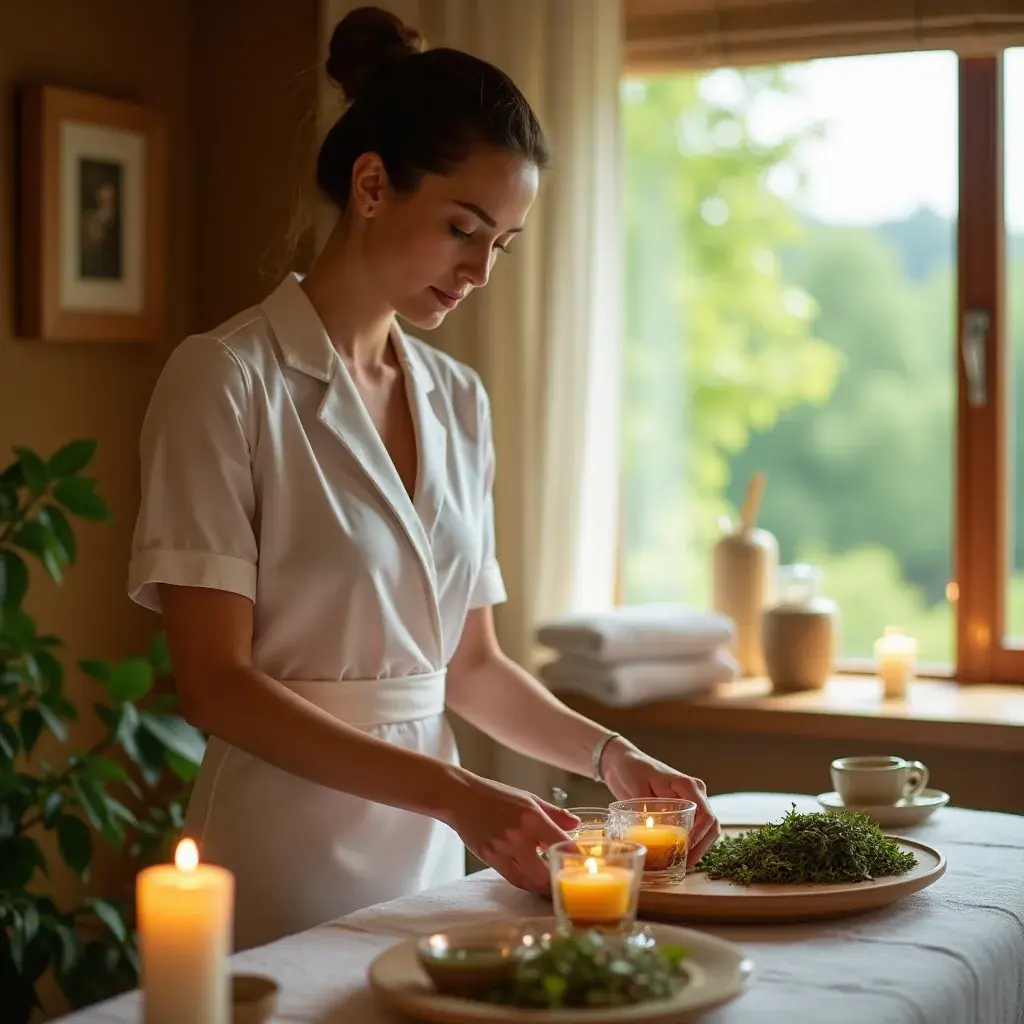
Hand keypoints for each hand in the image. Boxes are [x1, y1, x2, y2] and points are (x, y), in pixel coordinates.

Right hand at [440, 770, 579, 893]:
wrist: (461, 798)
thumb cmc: (497, 796)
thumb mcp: (529, 798)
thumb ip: (554, 814)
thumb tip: (576, 824)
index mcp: (532, 817)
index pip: (561, 843)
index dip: (575, 857)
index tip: (585, 864)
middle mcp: (518, 836)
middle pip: (546, 872)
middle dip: (560, 879)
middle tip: (570, 882)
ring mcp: (503, 850)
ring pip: (530, 881)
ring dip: (544, 887)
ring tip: (557, 889)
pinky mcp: (490, 859)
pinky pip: (514, 879)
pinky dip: (527, 884)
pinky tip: (536, 884)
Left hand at [600, 739, 720, 865]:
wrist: (624, 762)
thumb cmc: (632, 769)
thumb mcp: (637, 788)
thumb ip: (647, 810)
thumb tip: (651, 836)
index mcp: (687, 785)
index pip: (705, 813)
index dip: (700, 834)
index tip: (686, 848)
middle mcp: (695, 793)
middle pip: (711, 824)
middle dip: (702, 846)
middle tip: (686, 863)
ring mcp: (691, 802)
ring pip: (707, 829)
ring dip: (699, 848)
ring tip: (682, 863)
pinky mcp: (684, 810)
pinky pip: (696, 828)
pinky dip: (692, 844)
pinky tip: (680, 856)